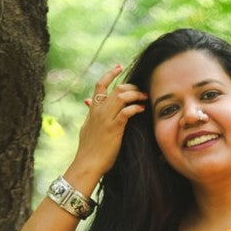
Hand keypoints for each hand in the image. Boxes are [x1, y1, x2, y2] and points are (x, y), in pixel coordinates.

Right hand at [72, 64, 146, 179]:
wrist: (87, 164)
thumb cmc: (88, 149)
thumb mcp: (86, 127)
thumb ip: (89, 114)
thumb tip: (88, 104)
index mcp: (93, 109)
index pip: (100, 84)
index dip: (110, 73)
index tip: (120, 66)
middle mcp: (99, 111)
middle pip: (116, 88)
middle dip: (131, 86)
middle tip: (140, 90)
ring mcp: (106, 119)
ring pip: (122, 97)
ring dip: (136, 95)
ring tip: (144, 98)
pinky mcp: (114, 128)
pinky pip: (126, 112)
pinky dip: (135, 107)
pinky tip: (141, 109)